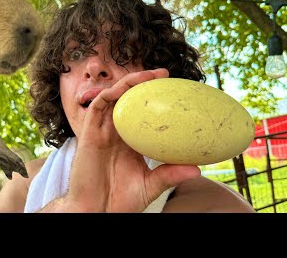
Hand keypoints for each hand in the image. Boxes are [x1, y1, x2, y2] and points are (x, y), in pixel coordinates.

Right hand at [61, 68, 200, 211]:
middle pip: (128, 100)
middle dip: (144, 83)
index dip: (155, 99)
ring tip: (148, 75)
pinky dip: (111, 93)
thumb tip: (197, 169)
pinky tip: (126, 87)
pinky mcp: (89, 132)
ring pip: (113, 97)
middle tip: (164, 74)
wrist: (95, 211)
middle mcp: (115, 132)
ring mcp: (101, 131)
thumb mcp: (150, 185)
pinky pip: (98, 106)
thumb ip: (169, 174)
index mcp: (128, 142)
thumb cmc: (119, 200)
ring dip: (129, 82)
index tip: (176, 91)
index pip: (142, 114)